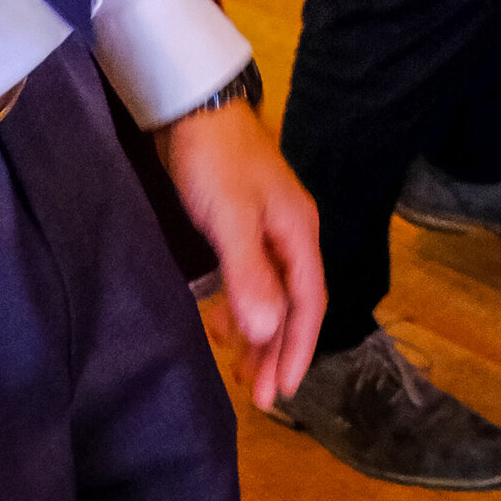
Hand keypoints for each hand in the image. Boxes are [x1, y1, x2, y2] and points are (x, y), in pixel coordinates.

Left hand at [156, 97, 325, 406]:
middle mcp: (289, 234)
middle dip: (277, 352)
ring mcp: (265, 229)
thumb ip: (250, 275)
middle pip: (292, 305)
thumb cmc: (213, 159)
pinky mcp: (239, 223)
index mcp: (299, 233)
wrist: (191, 103)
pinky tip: (222, 326)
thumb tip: (271, 331)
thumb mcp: (231, 219)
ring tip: (240, 372)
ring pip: (270, 295)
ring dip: (259, 334)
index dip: (298, 350)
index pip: (309, 304)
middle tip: (259, 396)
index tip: (282, 391)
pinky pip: (249, 280)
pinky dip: (240, 308)